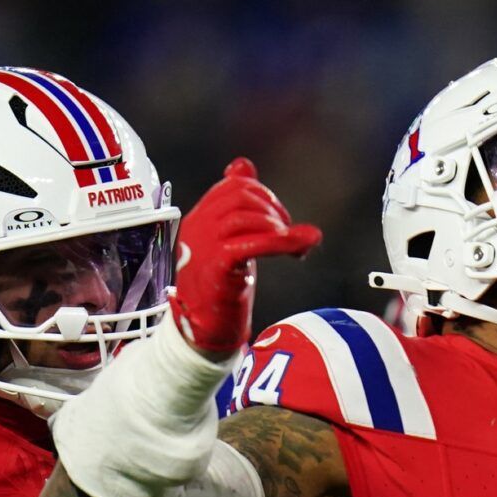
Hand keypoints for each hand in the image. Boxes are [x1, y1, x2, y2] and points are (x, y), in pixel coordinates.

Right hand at [168, 158, 320, 355]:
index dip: (266, 196)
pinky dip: (280, 243)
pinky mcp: (218, 268)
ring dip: (280, 228)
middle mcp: (199, 226)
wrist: (202, 331)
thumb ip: (237, 206)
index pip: (236, 186)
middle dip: (275, 210)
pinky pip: (251, 243)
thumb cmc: (217, 286)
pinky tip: (297, 249)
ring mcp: (205, 247)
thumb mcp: (227, 238)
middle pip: (242, 196)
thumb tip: (243, 165)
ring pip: (247, 217)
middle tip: (292, 236)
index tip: (282, 221)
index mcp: (201, 217)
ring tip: (296, 247)